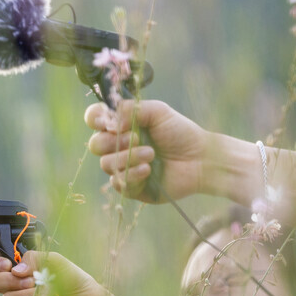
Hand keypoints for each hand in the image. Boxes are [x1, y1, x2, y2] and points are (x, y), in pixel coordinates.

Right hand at [0, 251, 106, 295]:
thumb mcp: (54, 260)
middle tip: (29, 280)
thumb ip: (34, 258)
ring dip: (25, 294)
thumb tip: (17, 269)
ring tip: (43, 291)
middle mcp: (17, 287)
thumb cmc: (73, 279)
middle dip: (8, 280)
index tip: (7, 264)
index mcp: (20, 270)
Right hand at [85, 99, 210, 200]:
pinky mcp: (131, 187)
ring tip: (151, 154)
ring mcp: (124, 167)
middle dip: (114, 141)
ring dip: (127, 158)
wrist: (200, 159)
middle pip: (95, 144)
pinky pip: (118, 183)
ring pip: (106, 164)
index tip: (108, 122)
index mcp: (122, 125)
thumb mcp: (158, 111)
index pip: (95, 119)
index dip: (96, 119)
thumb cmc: (180, 133)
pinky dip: (132, 174)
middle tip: (137, 138)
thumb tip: (111, 121)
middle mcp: (119, 146)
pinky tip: (148, 170)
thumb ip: (131, 108)